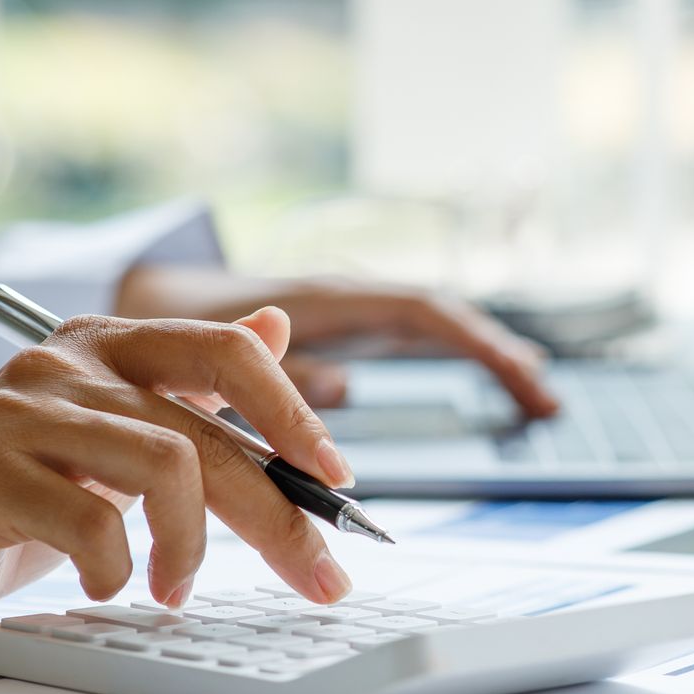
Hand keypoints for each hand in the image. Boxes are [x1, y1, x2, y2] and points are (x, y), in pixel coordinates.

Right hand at [0, 308, 355, 642]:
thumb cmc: (10, 498)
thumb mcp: (113, 438)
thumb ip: (191, 387)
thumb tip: (277, 324)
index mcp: (106, 343)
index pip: (227, 351)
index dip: (293, 413)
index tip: (337, 482)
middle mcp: (63, 361)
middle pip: (207, 431)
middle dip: (280, 515)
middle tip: (320, 576)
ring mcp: (17, 412)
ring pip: (164, 466)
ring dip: (191, 547)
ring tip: (176, 591)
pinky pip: (91, 522)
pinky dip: (117, 568)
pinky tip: (106, 584)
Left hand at [117, 265, 560, 417]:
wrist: (147, 306)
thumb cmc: (173, 333)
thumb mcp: (213, 358)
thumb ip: (274, 370)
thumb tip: (343, 388)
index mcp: (319, 299)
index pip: (416, 309)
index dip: (464, 341)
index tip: (509, 372)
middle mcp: (345, 298)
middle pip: (440, 316)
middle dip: (496, 350)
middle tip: (546, 395)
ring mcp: (351, 314)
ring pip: (433, 326)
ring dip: (486, 354)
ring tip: (539, 394)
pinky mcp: (348, 333)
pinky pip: (415, 340)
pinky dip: (458, 357)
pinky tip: (490, 384)